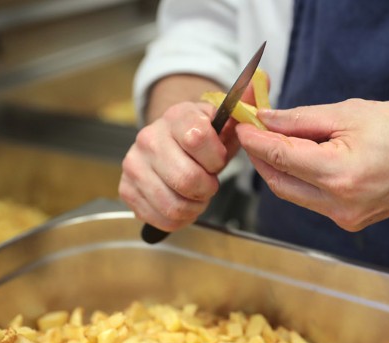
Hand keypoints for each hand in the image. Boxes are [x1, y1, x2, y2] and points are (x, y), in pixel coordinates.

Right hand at [119, 101, 238, 230]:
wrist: (173, 144)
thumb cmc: (205, 139)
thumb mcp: (227, 121)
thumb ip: (244, 102)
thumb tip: (262, 77)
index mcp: (176, 116)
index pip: (198, 139)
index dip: (216, 158)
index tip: (218, 159)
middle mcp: (148, 137)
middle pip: (187, 179)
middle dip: (207, 188)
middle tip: (208, 183)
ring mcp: (133, 164)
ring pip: (174, 204)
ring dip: (194, 206)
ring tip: (196, 195)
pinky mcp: (126, 189)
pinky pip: (160, 218)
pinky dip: (178, 218)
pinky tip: (182, 203)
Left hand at [236, 98, 388, 230]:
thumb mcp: (351, 113)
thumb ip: (301, 119)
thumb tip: (266, 120)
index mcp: (341, 175)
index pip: (281, 158)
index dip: (255, 140)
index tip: (241, 124)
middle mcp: (341, 205)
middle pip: (280, 183)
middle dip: (261, 157)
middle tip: (253, 131)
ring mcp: (347, 218)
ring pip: (294, 194)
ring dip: (279, 169)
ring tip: (276, 140)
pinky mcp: (352, 221)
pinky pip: (313, 200)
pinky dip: (300, 179)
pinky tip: (301, 158)